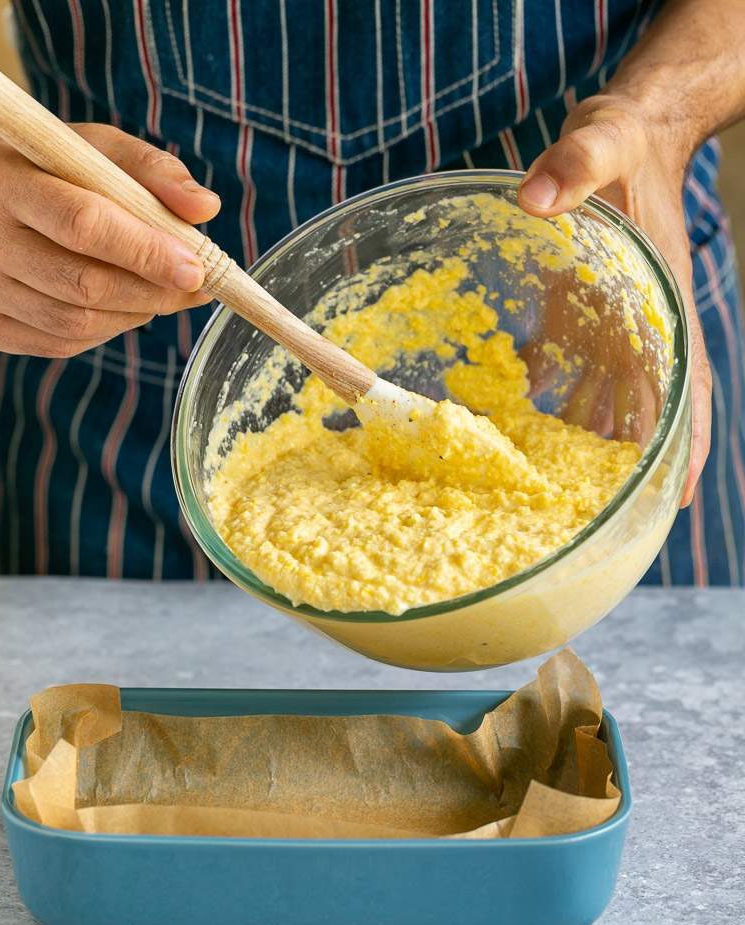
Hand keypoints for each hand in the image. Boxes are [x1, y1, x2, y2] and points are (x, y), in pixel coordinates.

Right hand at [0, 117, 219, 357]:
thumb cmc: (36, 165)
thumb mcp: (89, 147)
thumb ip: (150, 170)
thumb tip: (206, 208)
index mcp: (3, 182)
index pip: (82, 225)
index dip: (146, 252)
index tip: (195, 267)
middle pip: (83, 285)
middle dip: (153, 292)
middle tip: (194, 287)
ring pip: (74, 324)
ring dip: (134, 314)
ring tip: (162, 295)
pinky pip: (58, 343)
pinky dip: (104, 330)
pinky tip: (121, 307)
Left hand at [518, 93, 710, 506]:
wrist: (624, 132)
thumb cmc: (625, 143)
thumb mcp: (604, 143)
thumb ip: (577, 164)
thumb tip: (533, 198)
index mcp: (660, 304)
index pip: (685, 387)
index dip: (685, 445)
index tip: (677, 499)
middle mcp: (638, 326)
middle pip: (641, 410)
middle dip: (624, 463)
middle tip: (595, 516)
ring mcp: (606, 324)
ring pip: (600, 399)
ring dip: (581, 442)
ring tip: (553, 490)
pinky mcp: (574, 313)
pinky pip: (562, 367)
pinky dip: (544, 398)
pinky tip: (514, 422)